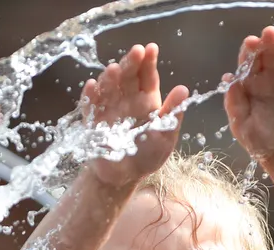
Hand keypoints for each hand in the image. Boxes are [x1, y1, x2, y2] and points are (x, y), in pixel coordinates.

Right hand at [81, 43, 189, 188]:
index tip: (151, 48)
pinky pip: (90, 106)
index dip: (148, 61)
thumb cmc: (147, 155)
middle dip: (131, 63)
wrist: (123, 176)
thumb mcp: (165, 136)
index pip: (147, 76)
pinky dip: (90, 96)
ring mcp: (108, 108)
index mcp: (146, 100)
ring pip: (107, 87)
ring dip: (109, 77)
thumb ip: (173, 114)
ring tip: (113, 69)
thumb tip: (184, 90)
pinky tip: (91, 86)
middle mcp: (126, 99)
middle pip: (127, 76)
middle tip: (136, 51)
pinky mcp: (93, 121)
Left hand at [224, 25, 273, 163]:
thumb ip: (233, 103)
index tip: (250, 43)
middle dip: (269, 42)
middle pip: (269, 52)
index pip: (249, 60)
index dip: (249, 50)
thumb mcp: (240, 124)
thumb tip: (229, 79)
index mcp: (251, 81)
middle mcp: (270, 75)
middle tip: (270, 33)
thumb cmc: (259, 139)